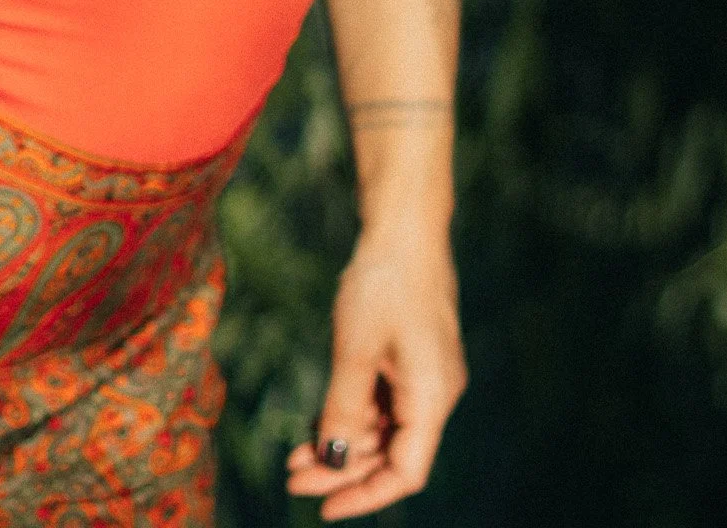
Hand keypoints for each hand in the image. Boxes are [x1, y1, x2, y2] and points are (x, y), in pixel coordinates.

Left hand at [284, 227, 466, 518]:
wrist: (404, 226)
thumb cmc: (383, 282)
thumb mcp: (355, 349)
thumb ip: (344, 410)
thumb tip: (331, 462)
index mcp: (432, 399)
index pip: (405, 472)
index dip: (365, 495)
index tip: (324, 507)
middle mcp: (434, 395)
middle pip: (391, 455)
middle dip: (343, 471)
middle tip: (292, 478)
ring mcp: (424, 377)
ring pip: (383, 430)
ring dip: (342, 445)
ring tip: (293, 455)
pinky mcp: (410, 358)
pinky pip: (381, 403)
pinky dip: (350, 416)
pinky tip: (315, 424)